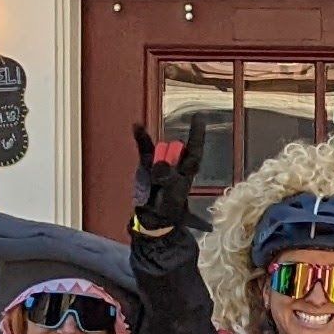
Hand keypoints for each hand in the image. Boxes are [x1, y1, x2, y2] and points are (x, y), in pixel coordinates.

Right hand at [132, 117, 209, 234]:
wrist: (152, 216)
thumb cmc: (169, 206)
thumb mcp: (172, 195)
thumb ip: (166, 178)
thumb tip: (158, 163)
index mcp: (189, 168)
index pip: (195, 147)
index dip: (196, 132)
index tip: (197, 116)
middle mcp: (177, 160)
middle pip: (174, 149)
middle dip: (170, 159)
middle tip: (163, 182)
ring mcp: (161, 160)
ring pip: (160, 149)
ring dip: (157, 158)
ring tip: (154, 183)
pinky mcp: (147, 162)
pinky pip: (145, 147)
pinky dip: (141, 138)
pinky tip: (136, 126)